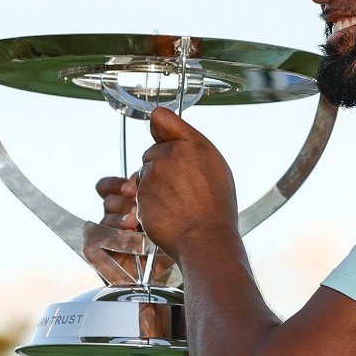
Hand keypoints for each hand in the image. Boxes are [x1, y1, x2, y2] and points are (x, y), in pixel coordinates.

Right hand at [90, 173, 175, 284]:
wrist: (183, 267)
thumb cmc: (178, 237)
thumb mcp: (168, 211)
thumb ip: (153, 194)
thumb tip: (140, 178)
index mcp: (128, 204)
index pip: (106, 188)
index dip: (114, 185)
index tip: (131, 187)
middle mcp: (117, 219)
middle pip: (107, 202)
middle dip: (122, 203)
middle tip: (137, 208)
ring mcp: (110, 238)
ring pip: (103, 221)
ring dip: (118, 220)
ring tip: (135, 223)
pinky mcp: (102, 257)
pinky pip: (92, 245)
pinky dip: (109, 240)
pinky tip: (128, 239)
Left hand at [136, 108, 238, 260]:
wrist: (205, 238)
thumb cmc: (215, 205)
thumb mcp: (214, 165)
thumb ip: (189, 143)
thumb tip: (165, 131)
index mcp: (192, 144)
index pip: (161, 117)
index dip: (160, 129)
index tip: (161, 137)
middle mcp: (170, 154)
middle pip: (152, 152)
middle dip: (161, 165)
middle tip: (183, 187)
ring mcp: (153, 174)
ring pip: (145, 173)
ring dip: (155, 185)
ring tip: (178, 202)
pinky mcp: (141, 194)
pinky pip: (140, 193)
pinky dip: (149, 202)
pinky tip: (168, 212)